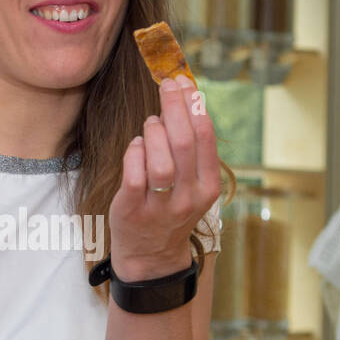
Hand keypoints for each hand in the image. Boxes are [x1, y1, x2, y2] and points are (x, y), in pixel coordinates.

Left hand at [108, 75, 220, 280]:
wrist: (151, 255)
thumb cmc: (169, 208)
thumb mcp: (190, 183)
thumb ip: (190, 148)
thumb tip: (184, 100)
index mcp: (208, 187)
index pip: (205, 137)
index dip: (194, 105)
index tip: (184, 84)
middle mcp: (187, 198)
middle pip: (183, 143)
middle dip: (174, 106)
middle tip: (166, 85)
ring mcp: (160, 206)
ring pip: (160, 160)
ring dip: (153, 131)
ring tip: (150, 123)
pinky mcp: (132, 210)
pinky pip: (134, 174)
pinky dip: (134, 152)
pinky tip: (136, 145)